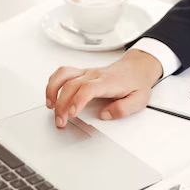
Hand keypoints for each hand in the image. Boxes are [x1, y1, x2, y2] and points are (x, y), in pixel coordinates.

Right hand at [45, 49, 162, 127]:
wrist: (138, 67)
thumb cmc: (137, 83)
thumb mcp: (139, 100)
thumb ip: (123, 109)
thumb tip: (105, 115)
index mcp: (108, 82)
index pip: (88, 88)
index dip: (78, 100)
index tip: (72, 113)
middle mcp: (95, 75)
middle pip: (71, 85)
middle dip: (62, 104)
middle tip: (61, 121)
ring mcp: (87, 72)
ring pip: (63, 75)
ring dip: (52, 90)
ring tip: (50, 106)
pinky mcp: (83, 73)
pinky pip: (63, 73)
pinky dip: (53, 83)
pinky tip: (52, 95)